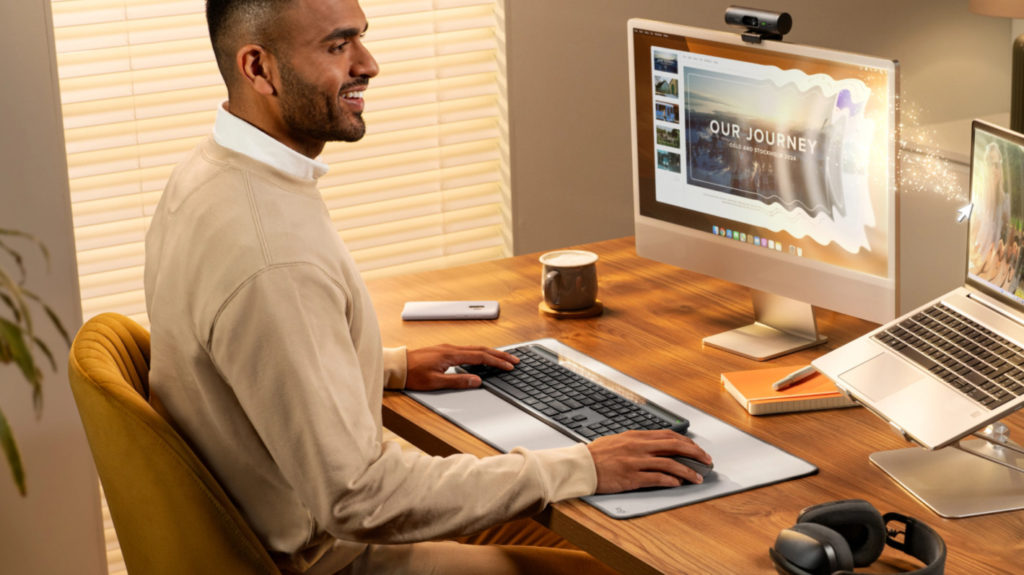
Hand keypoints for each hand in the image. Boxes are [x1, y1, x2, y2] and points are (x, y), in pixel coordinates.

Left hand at [406, 344, 518, 390]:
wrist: (397, 366)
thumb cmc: (413, 374)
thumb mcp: (435, 382)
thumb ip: (458, 381)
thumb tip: (477, 381)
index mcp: (452, 354)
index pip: (481, 357)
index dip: (497, 361)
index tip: (509, 366)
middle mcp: (451, 348)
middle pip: (481, 349)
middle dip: (500, 355)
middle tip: (514, 360)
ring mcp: (448, 348)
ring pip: (475, 348)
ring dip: (491, 353)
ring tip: (503, 358)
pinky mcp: (444, 350)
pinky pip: (467, 350)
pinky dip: (480, 353)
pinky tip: (482, 358)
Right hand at [587, 429, 711, 492]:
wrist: (581, 466)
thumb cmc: (597, 455)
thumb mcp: (618, 440)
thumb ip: (638, 442)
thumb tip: (656, 446)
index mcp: (636, 436)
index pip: (669, 435)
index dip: (687, 442)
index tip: (697, 449)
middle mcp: (639, 446)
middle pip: (675, 446)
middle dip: (695, 453)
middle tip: (706, 461)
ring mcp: (636, 461)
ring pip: (670, 463)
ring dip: (687, 471)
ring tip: (697, 478)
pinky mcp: (631, 477)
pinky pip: (657, 478)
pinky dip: (670, 481)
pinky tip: (678, 484)